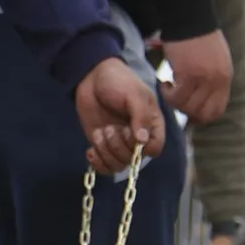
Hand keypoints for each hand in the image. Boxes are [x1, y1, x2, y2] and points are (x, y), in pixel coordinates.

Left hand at [75, 58, 165, 173]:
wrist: (93, 78)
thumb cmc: (118, 81)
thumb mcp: (133, 94)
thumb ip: (140, 116)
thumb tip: (142, 141)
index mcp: (151, 124)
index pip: (154, 149)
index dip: (141, 147)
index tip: (129, 131)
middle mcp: (137, 138)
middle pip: (132, 160)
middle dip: (117, 146)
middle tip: (110, 127)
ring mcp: (119, 144)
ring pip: (117, 165)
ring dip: (105, 152)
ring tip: (100, 132)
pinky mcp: (103, 147)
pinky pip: (104, 167)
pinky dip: (96, 163)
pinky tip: (90, 150)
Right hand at [160, 30, 232, 123]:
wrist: (189, 17)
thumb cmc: (197, 36)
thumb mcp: (213, 60)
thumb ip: (212, 79)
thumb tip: (201, 101)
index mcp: (225, 77)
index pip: (216, 111)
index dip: (200, 117)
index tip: (187, 111)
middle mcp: (218, 80)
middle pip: (201, 114)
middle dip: (186, 112)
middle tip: (176, 98)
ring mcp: (205, 78)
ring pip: (186, 107)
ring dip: (174, 101)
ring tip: (169, 86)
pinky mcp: (189, 74)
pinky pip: (176, 97)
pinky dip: (167, 94)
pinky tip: (164, 82)